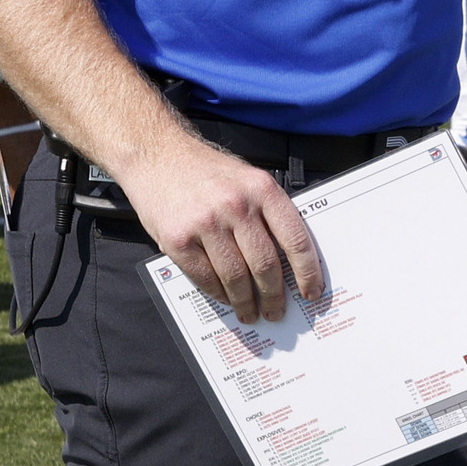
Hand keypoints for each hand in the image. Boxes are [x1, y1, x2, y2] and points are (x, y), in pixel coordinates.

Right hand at [119, 130, 327, 319]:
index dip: (307, 272)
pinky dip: (218, 294)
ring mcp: (205, 223)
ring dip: (245, 301)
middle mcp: (236, 206)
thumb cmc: (204, 170)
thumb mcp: (247, 179)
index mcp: (262, 189)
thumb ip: (267, 213)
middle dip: (273, 295)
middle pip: (265, 265)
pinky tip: (225, 298)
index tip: (310, 292)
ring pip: (236, 277)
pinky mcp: (178, 239)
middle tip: (275, 310)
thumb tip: (288, 260)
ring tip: (249, 311)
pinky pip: (205, 278)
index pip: (296, 240)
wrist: (155, 154)